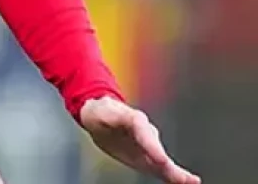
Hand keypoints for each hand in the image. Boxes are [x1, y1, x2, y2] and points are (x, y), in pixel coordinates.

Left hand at [80, 96, 199, 183]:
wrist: (104, 116)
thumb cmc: (102, 113)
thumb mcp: (97, 111)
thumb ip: (106, 115)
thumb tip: (105, 112)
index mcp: (133, 119)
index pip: (143, 131)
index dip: (153, 147)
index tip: (162, 160)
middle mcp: (146, 132)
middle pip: (157, 149)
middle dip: (167, 163)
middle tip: (180, 177)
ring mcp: (150, 145)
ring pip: (162, 160)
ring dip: (175, 172)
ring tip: (190, 181)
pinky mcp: (149, 157)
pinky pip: (161, 167)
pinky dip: (173, 175)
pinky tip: (188, 181)